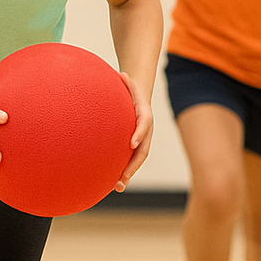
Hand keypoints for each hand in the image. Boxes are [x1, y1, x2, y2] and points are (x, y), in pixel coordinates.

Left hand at [114, 71, 153, 191]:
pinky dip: (124, 172)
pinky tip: (114, 184)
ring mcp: (142, 139)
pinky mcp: (135, 145)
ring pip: (138, 159)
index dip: (139, 134)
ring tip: (118, 186)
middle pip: (143, 149)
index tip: (131, 144)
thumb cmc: (129, 90)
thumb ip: (125, 81)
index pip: (144, 124)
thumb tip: (121, 74)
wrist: (138, 98)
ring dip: (129, 173)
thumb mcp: (127, 82)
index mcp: (144, 114)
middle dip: (134, 164)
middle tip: (124, 176)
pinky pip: (131, 160)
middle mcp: (146, 130)